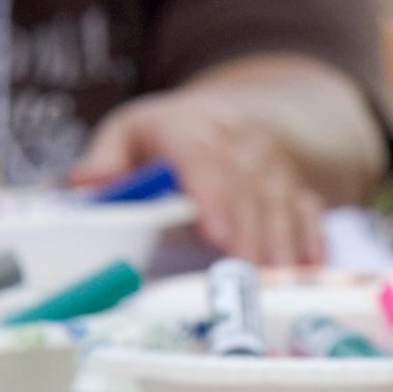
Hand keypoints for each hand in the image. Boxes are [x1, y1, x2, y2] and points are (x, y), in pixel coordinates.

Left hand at [72, 86, 323, 265]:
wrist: (230, 115)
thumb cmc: (166, 136)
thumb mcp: (128, 133)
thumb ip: (105, 162)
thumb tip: (81, 187)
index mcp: (188, 126)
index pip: (200, 156)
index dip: (210, 192)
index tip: (214, 230)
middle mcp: (237, 139)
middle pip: (245, 183)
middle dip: (247, 228)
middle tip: (243, 269)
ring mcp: (271, 161)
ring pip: (279, 198)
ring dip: (278, 239)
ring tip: (274, 276)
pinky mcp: (295, 181)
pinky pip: (308, 207)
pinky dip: (311, 237)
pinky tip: (309, 266)